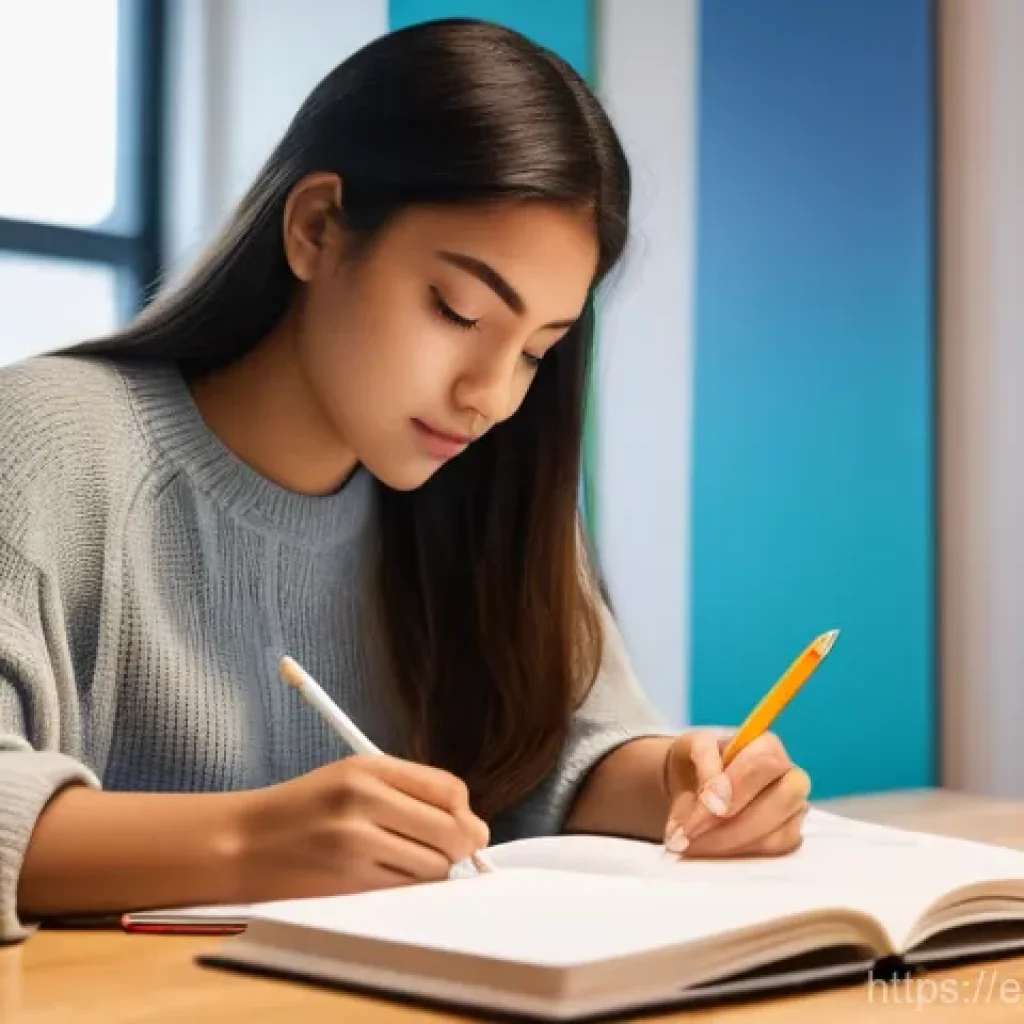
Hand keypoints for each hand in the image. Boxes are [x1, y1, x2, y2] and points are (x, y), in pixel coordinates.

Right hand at [235, 755, 489, 902]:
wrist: (243, 841)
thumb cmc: (306, 807)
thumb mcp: (353, 776)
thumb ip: (410, 790)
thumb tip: (472, 825)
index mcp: (369, 768)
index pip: (448, 789)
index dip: (465, 811)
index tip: (464, 823)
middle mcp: (364, 801)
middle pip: (449, 831)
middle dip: (460, 846)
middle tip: (450, 851)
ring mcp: (355, 844)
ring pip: (433, 867)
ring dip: (432, 870)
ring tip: (405, 861)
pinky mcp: (348, 883)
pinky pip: (405, 890)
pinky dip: (407, 886)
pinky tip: (386, 876)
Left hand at [662, 730, 809, 857]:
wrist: (690, 786)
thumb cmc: (697, 762)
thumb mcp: (691, 748)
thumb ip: (703, 759)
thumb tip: (714, 799)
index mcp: (767, 746)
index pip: (764, 762)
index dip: (738, 786)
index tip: (710, 806)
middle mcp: (790, 776)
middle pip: (784, 798)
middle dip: (737, 823)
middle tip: (694, 834)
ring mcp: (794, 811)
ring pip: (781, 833)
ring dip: (734, 843)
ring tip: (693, 845)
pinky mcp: (788, 839)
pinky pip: (776, 854)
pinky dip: (741, 855)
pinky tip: (711, 852)